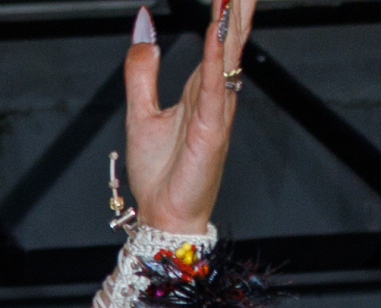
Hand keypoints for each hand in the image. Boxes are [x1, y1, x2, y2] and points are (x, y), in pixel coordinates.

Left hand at [123, 0, 257, 234]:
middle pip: (232, 37)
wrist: (162, 214)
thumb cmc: (160, 173)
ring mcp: (217, 110)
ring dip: (234, 18)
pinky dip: (215, 55)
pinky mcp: (211, 128)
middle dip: (240, 5)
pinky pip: (213, 83)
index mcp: (200, 88)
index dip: (226, 7)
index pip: (219, 37)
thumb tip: (143, 26)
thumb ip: (142, 69)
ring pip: (228, 53)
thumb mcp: (140, 111)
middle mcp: (214, 94)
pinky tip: (218, 30)